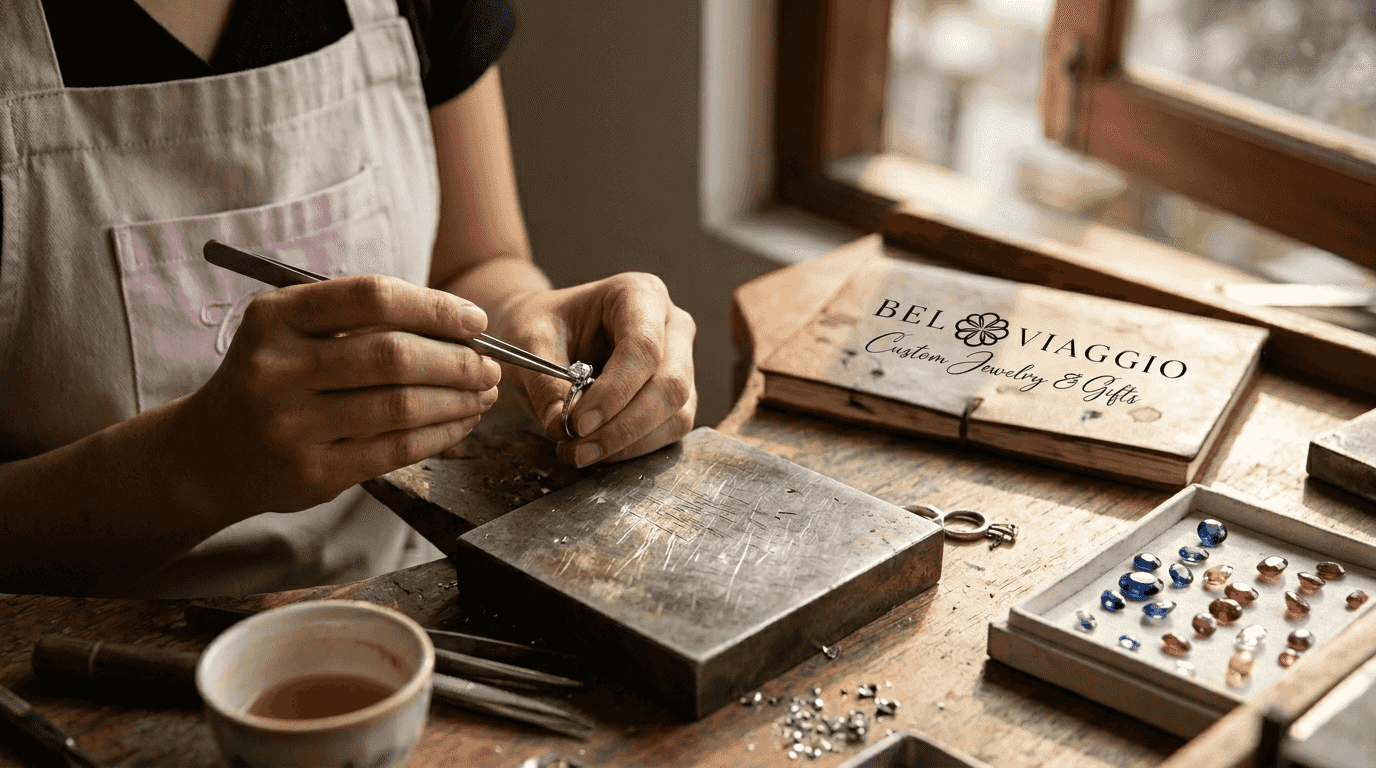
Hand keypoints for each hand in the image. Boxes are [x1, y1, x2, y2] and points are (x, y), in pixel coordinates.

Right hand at [178, 275, 500, 517]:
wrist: (208, 454)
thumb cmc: (272, 379)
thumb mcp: (290, 333)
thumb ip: (358, 321)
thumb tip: (460, 329)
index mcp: (275, 318)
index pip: (371, 297)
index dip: (434, 307)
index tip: (475, 321)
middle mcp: (277, 369)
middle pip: (393, 355)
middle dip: (457, 360)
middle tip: (490, 364)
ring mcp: (292, 425)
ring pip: (401, 407)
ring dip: (458, 399)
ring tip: (483, 393)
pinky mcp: (313, 471)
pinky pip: (396, 449)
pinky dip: (441, 433)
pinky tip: (460, 422)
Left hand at [487, 273, 696, 466]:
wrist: (548, 333)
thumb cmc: (543, 325)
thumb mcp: (529, 342)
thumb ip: (544, 381)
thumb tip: (560, 425)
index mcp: (641, 294)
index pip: (644, 347)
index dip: (615, 391)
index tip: (578, 423)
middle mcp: (672, 326)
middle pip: (670, 384)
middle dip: (624, 426)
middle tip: (577, 448)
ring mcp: (681, 363)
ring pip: (676, 414)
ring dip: (628, 444)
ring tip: (577, 452)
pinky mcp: (677, 397)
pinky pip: (669, 431)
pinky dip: (632, 448)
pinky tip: (596, 450)